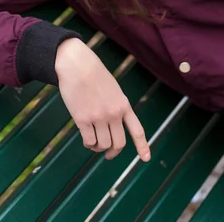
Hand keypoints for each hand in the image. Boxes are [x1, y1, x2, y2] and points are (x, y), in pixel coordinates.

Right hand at [55, 38, 150, 160]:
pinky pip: (89, 141)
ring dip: (98, 148)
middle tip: (108, 154)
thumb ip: (116, 106)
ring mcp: (99, 117)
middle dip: (113, 152)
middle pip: (119, 143)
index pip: (137, 130)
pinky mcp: (83, 119)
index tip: (146, 159)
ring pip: (103, 145)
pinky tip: (86, 138)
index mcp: (123, 104)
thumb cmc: (93, 74)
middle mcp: (114, 113)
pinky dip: (88, 144)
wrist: (78, 65)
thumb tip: (112, 126)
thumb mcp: (113, 89)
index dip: (142, 146)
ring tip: (94, 142)